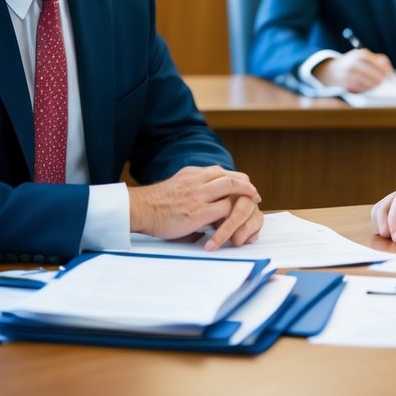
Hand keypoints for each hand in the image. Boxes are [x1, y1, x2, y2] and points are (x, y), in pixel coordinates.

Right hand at [128, 165, 261, 243]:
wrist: (140, 208)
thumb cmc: (156, 202)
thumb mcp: (177, 184)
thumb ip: (193, 186)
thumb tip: (205, 197)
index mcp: (193, 174)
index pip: (222, 171)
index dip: (237, 178)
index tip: (245, 185)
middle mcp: (198, 181)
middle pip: (231, 178)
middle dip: (247, 186)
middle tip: (255, 195)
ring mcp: (199, 197)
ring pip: (232, 190)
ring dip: (245, 199)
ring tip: (252, 207)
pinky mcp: (198, 213)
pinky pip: (224, 212)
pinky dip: (234, 217)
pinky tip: (238, 223)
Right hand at [313, 48, 393, 91]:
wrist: (331, 71)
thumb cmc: (353, 64)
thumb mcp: (363, 57)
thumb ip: (378, 61)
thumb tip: (390, 72)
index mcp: (360, 54)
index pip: (376, 61)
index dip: (384, 69)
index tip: (388, 74)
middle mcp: (353, 63)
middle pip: (371, 72)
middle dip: (380, 79)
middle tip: (384, 83)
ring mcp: (347, 74)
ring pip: (365, 81)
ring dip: (373, 85)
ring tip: (378, 87)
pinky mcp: (344, 84)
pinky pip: (358, 88)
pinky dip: (365, 89)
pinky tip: (368, 89)